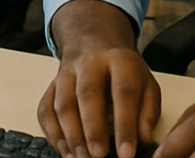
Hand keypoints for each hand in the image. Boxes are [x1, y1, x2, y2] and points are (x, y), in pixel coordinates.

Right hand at [39, 45, 159, 157]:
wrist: (96, 47)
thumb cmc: (125, 74)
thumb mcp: (147, 86)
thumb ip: (148, 113)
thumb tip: (143, 139)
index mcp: (120, 61)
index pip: (123, 91)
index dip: (125, 124)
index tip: (127, 153)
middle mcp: (90, 63)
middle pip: (88, 93)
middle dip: (93, 129)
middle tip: (99, 155)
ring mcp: (67, 73)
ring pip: (63, 103)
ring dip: (72, 135)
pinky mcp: (51, 85)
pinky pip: (46, 109)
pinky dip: (53, 134)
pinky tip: (66, 151)